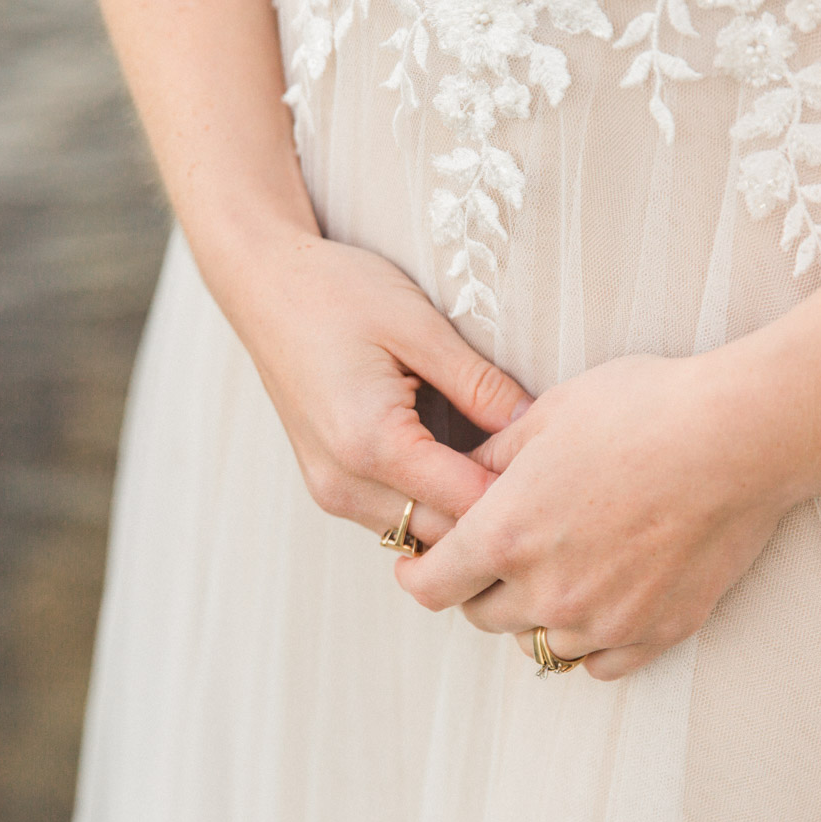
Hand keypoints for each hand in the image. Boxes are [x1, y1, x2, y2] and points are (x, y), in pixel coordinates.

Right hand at [222, 233, 532, 543]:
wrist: (262, 284)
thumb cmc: (336, 292)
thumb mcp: (419, 326)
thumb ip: (479, 384)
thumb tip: (537, 426)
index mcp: (368, 444)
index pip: (467, 505)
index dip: (519, 492)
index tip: (558, 466)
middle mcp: (343, 484)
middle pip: (445, 537)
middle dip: (495, 513)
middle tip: (543, 471)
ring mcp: (330, 492)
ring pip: (420, 536)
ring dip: (463, 514)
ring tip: (505, 466)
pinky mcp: (328, 486)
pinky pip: (396, 518)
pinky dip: (432, 503)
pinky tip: (462, 463)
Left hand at [392, 351, 806, 679]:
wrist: (738, 437)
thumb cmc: (640, 410)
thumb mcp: (545, 417)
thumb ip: (490, 458)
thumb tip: (460, 475)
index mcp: (505, 537)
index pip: (430, 586)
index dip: (417, 572)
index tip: (422, 561)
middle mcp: (547, 592)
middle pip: (481, 617)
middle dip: (478, 587)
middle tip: (495, 555)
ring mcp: (604, 621)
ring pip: (539, 644)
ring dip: (534, 616)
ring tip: (555, 574)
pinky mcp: (657, 632)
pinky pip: (599, 664)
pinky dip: (589, 641)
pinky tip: (598, 604)